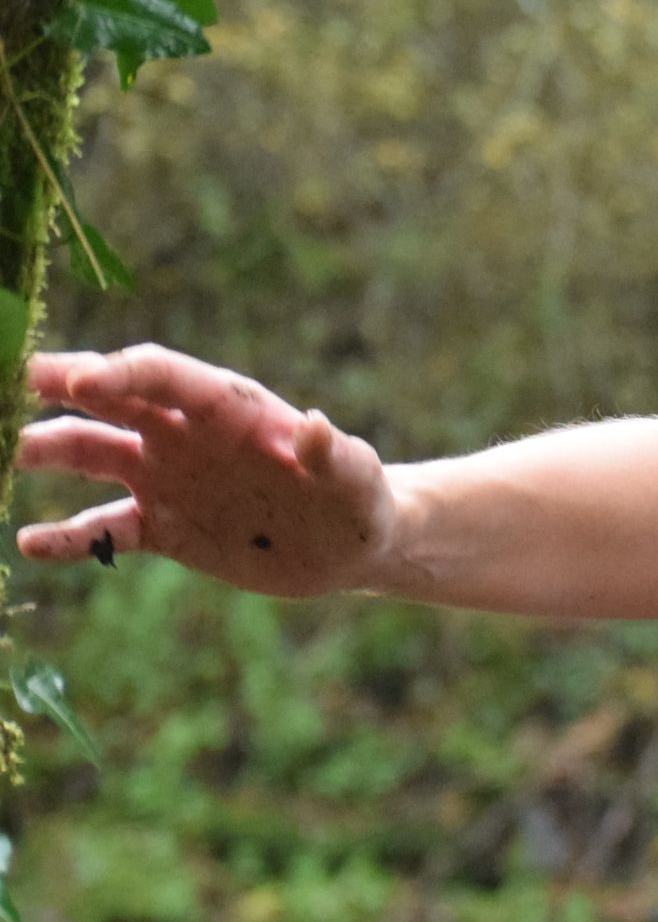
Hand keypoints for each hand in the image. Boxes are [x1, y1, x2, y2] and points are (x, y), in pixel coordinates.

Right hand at [15, 346, 396, 597]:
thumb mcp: (356, 478)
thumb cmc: (359, 499)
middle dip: (61, 386)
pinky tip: (30, 543)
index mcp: (227, 409)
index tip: (80, 381)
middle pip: (111, 400)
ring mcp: (167, 478)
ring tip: (10, 457)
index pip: (162, 376)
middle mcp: (185, 435)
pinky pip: (105, 527)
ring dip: (47, 452)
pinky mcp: (163, 527)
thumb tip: (314, 425)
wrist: (352, 547)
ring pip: (92, 455)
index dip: (120, 374)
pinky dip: (68, 535)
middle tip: (16, 382)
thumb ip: (333, 454)